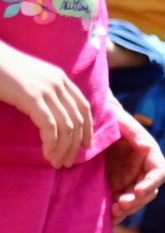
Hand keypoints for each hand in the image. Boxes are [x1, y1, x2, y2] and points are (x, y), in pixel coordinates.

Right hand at [0, 44, 95, 166]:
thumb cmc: (2, 70)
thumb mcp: (30, 79)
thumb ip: (43, 93)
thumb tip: (51, 117)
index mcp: (60, 77)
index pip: (83, 106)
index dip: (87, 128)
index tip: (86, 145)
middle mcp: (58, 83)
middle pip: (77, 119)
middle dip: (75, 144)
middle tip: (67, 162)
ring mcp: (46, 89)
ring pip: (66, 126)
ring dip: (64, 148)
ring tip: (57, 162)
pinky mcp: (32, 97)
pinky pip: (50, 126)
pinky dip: (51, 143)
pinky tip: (47, 154)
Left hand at [102, 120, 164, 216]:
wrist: (93, 121)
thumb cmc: (109, 117)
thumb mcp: (119, 121)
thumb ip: (131, 132)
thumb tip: (146, 147)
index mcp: (149, 154)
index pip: (158, 173)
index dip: (150, 184)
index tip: (136, 191)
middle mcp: (143, 169)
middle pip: (148, 191)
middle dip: (136, 201)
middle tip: (119, 206)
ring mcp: (130, 179)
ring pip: (135, 200)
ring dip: (127, 208)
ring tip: (112, 213)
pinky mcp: (116, 185)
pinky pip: (120, 202)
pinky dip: (116, 211)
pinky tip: (108, 219)